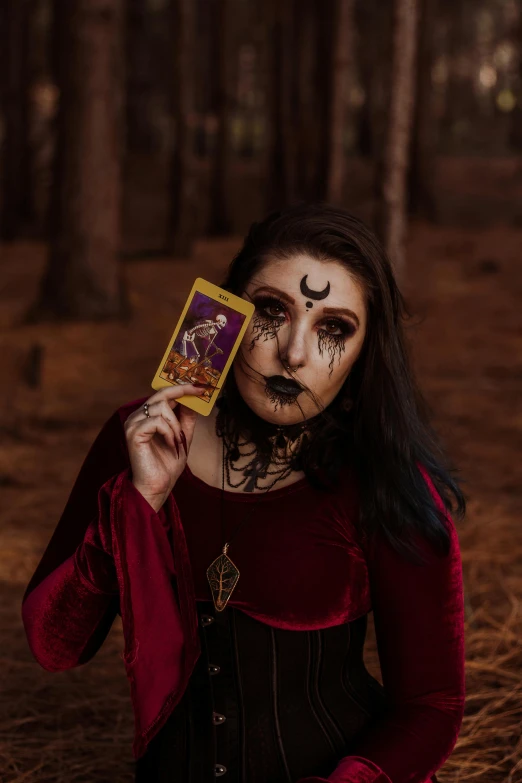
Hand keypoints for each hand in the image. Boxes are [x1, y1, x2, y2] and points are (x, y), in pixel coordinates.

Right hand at [124, 384, 207, 510]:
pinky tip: (172, 444)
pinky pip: (157, 421)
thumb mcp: (182, 436)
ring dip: (176, 424)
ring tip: (179, 440)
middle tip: (200, 391)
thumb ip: (186, 418)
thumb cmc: (167, 464)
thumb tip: (195, 398)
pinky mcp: (133, 433)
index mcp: (146, 416)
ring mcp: (133, 423)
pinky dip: (169, 432)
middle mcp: (137, 416)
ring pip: (161, 407)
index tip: (201, 385)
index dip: (182, 387)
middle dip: (183, 392)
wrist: (158, 487)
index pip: (163, 394)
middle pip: (161, 394)